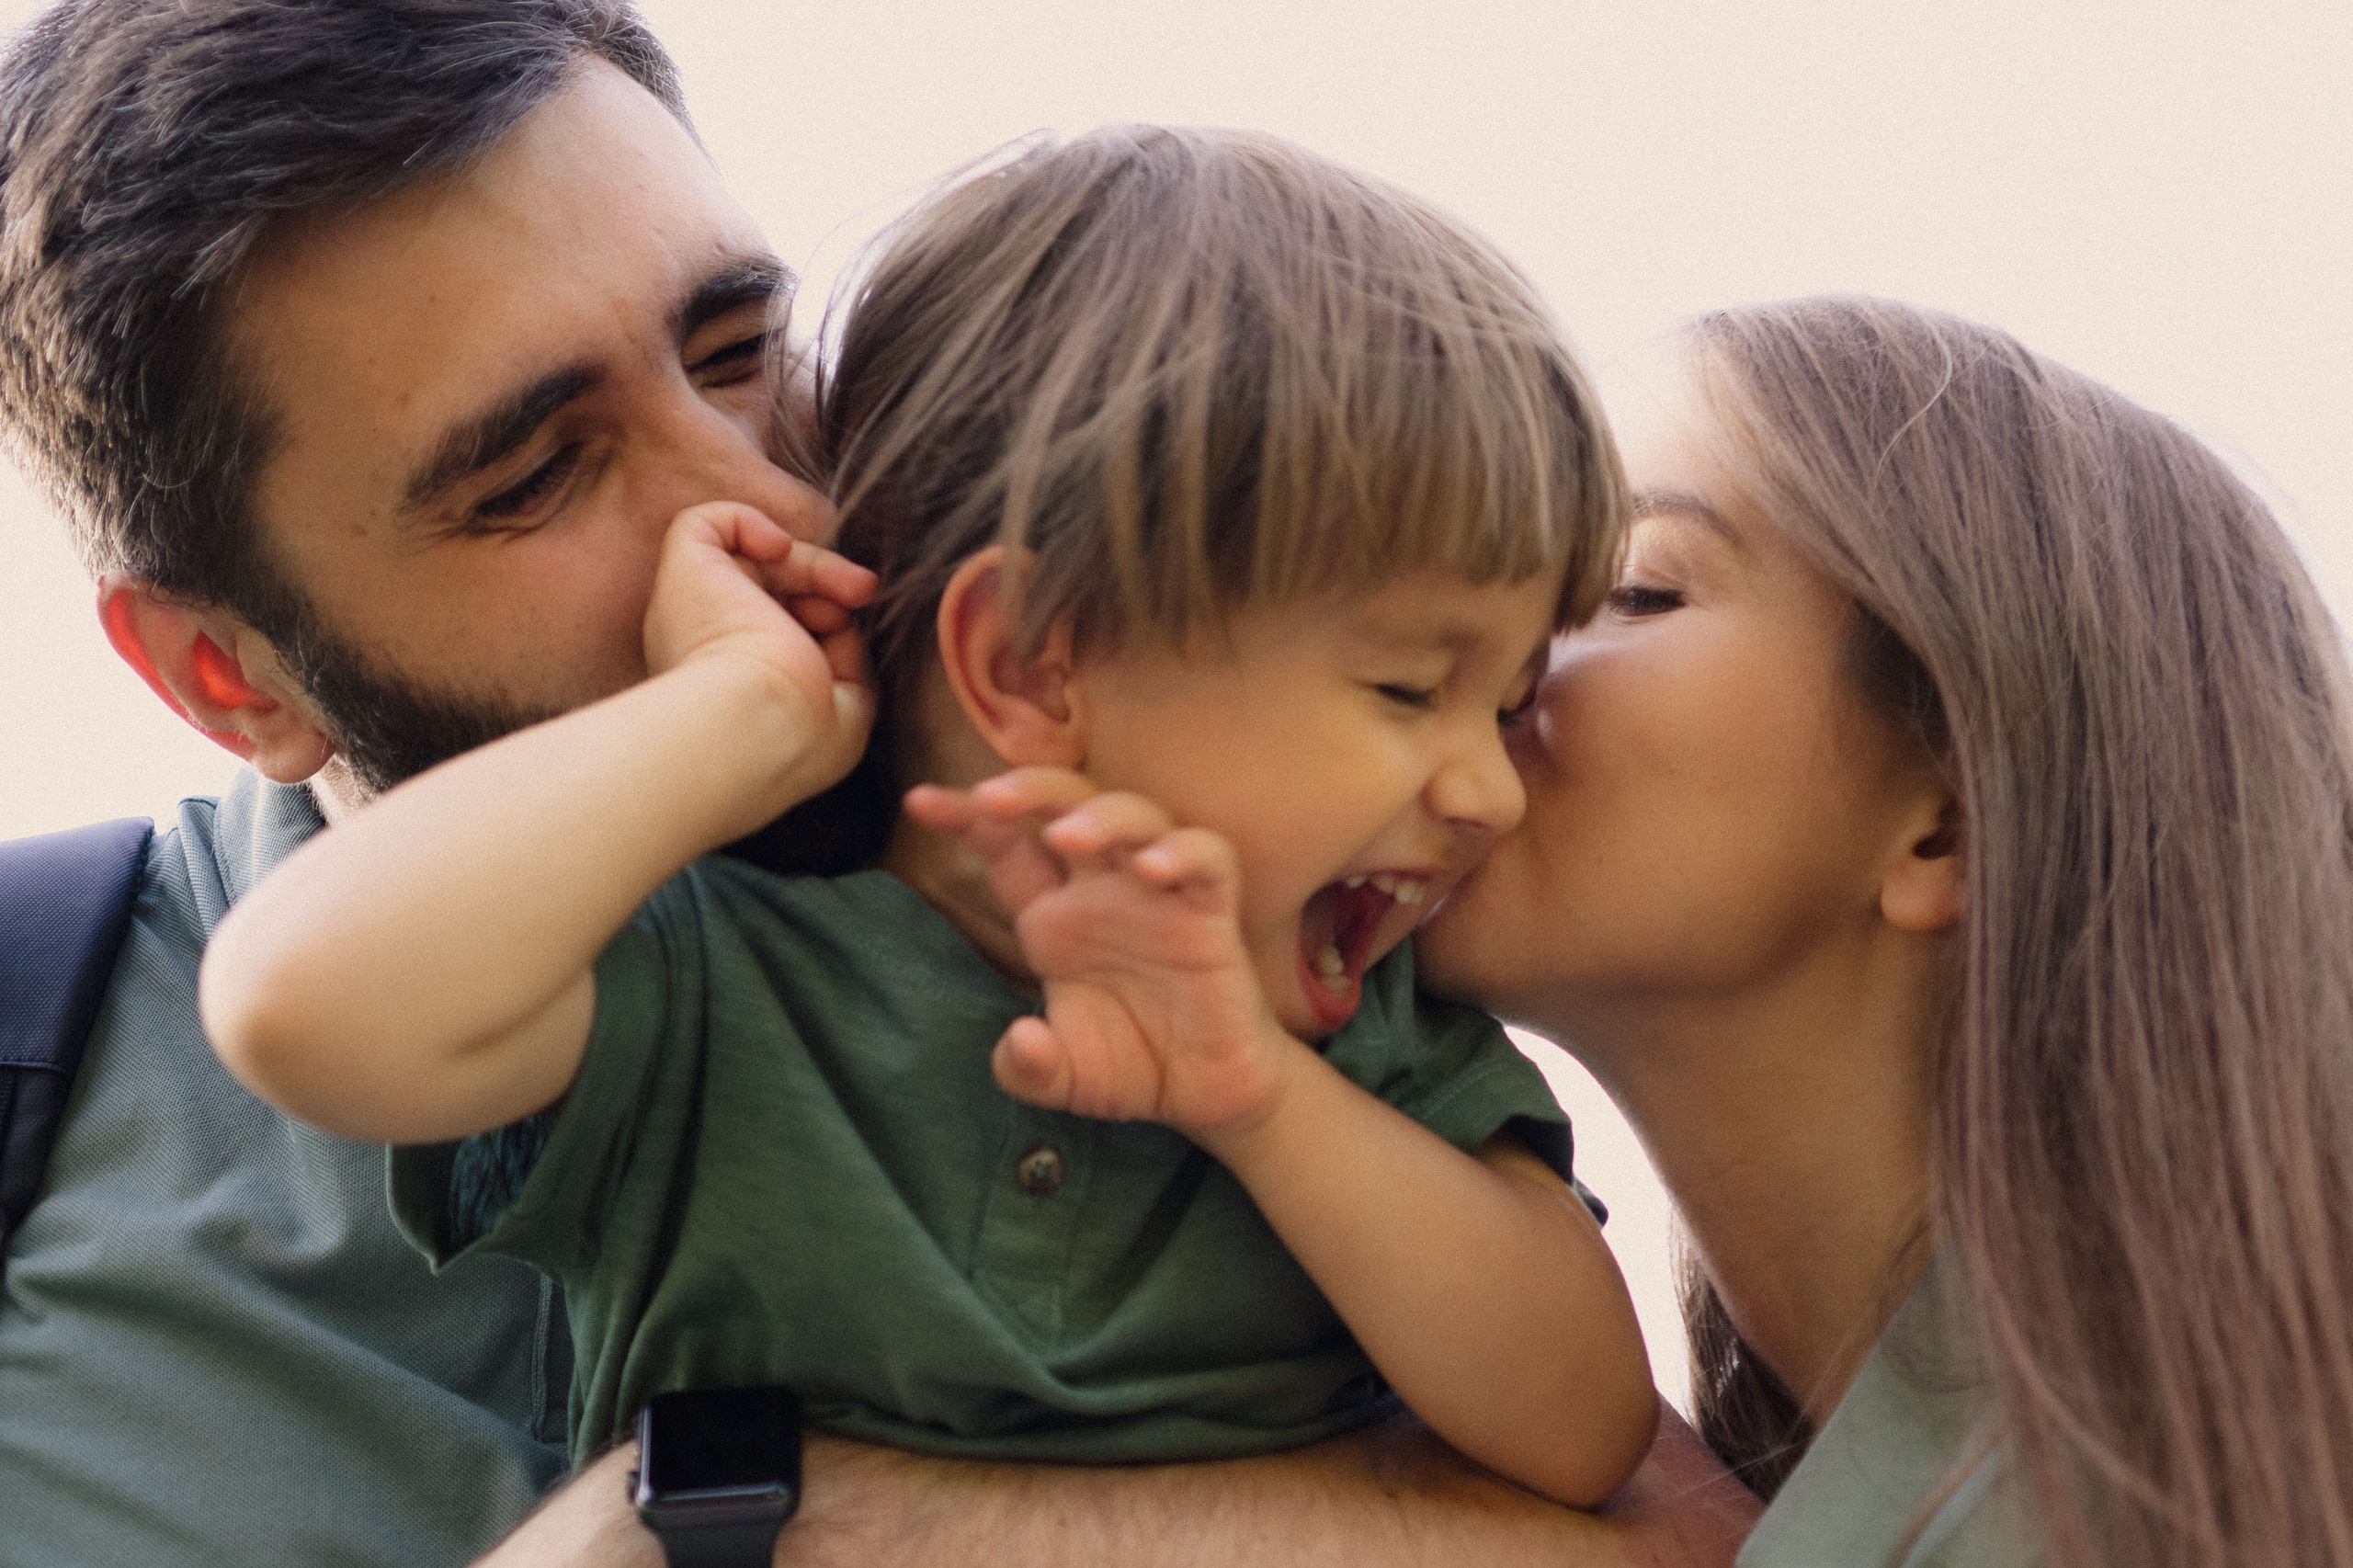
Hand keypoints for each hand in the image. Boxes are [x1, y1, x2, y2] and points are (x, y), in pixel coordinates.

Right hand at [643, 501, 878, 807]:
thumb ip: (846, 660)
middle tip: (862, 593)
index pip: (777, 631)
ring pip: (753, 559)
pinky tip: (777, 549)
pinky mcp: (682, 568)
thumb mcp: (844, 706)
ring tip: (852, 587)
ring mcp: (691, 605)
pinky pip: (708, 522)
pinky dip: (750, 522)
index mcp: (732, 680)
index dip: (825, 623)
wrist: (755, 721)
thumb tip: (842, 622)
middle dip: (827, 584)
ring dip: (813, 562)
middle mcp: (705, 641)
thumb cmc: (799, 733)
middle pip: (772, 592)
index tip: (852, 634)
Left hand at [905, 768, 1305, 1136]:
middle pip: (1068, 805)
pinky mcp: (1212, 913)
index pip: (1006, 849)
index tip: (919, 801)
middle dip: (1029, 789)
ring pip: (1137, 816)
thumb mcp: (1063, 1079)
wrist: (1205, 1093)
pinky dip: (1183, 853)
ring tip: (1067, 836)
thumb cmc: (1130, 1065)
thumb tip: (1021, 1041)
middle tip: (990, 796)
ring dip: (1101, 816)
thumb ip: (1028, 1069)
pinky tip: (1152, 868)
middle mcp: (1102, 890)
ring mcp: (1158, 894)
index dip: (965, 817)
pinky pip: (1207, 860)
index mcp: (1054, 918)